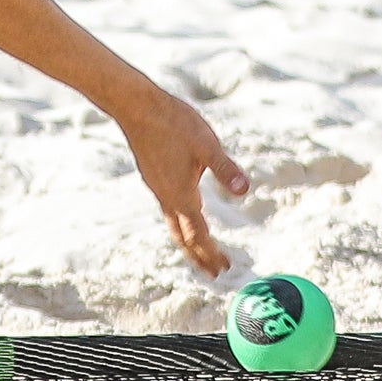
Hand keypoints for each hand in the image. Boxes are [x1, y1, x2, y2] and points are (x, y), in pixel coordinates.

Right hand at [113, 82, 249, 276]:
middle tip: (215, 273)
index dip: (212, 253)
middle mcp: (167, 196)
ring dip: (189, 241)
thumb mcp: (207, 144)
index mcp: (182, 194)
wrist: (136, 107)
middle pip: (183, 237)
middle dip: (200, 256)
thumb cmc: (173, 123)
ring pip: (174, 224)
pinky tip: (186, 212)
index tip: (225, 268)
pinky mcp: (153, 176)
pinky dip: (180, 222)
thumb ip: (225, 169)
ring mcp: (158, 187)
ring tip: (201, 250)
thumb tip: (245, 191)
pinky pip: (168, 209)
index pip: (199, 234)